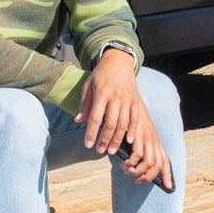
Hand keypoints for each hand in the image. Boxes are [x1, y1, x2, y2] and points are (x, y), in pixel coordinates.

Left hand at [75, 53, 172, 188]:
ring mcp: (127, 99)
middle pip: (111, 123)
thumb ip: (85, 104)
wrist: (119, 61)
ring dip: (117, 139)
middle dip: (105, 139)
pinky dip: (132, 130)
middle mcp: (115, 97)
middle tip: (99, 150)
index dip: (92, 132)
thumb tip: (78, 121)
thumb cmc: (100, 75)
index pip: (96, 117)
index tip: (88, 144)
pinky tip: (129, 141)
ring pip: (123, 123)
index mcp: (102, 93)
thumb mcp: (88, 86)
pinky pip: (135, 118)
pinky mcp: (135, 101)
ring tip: (111, 150)